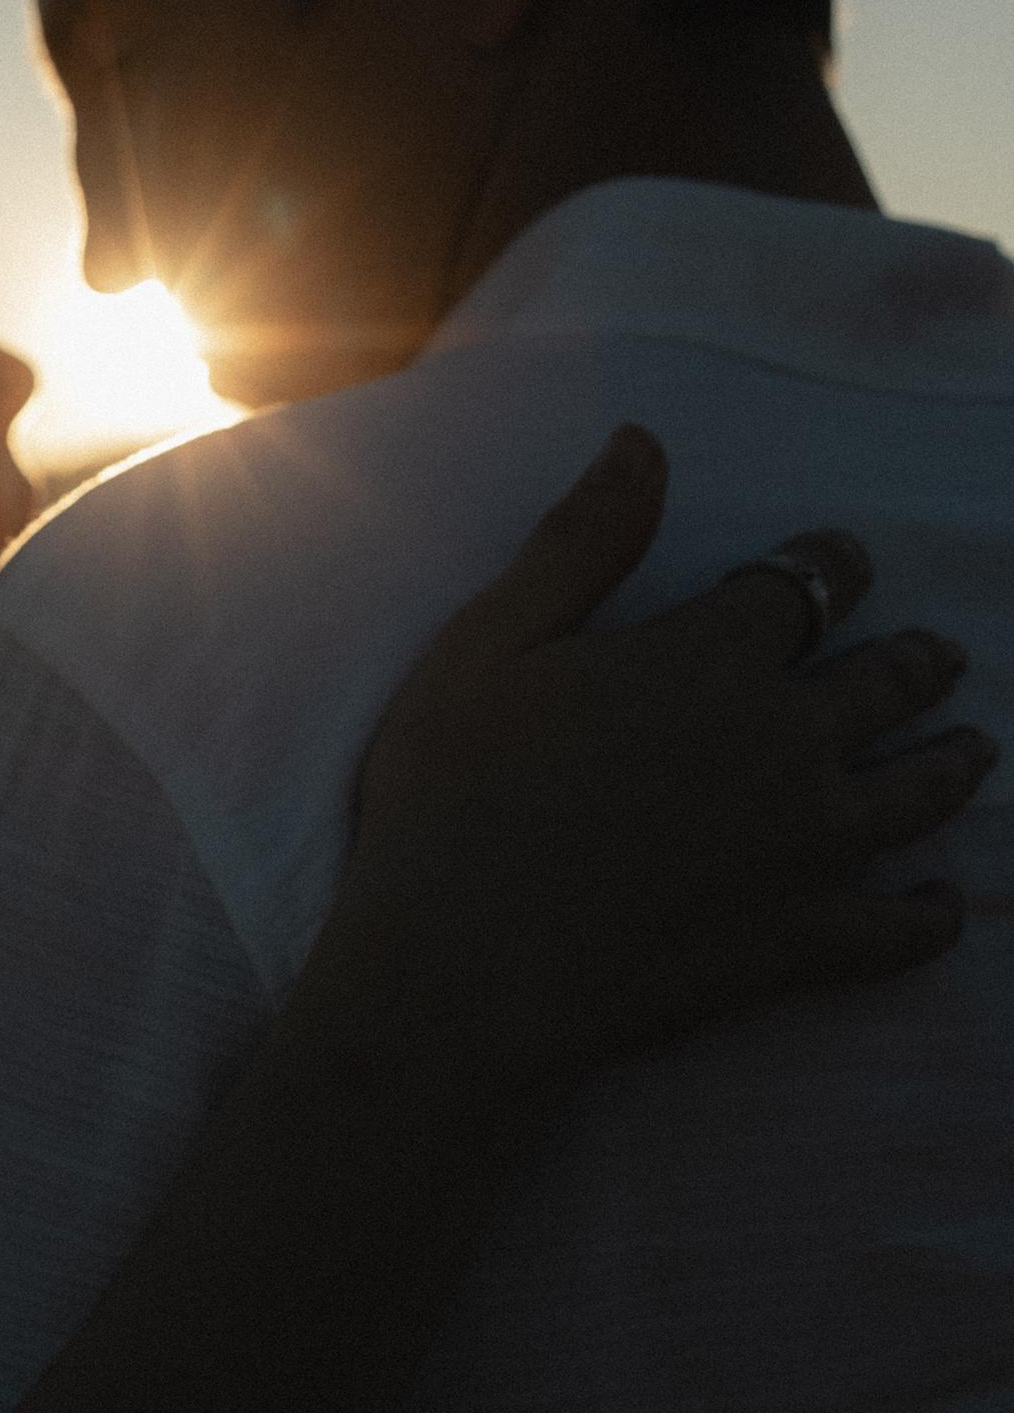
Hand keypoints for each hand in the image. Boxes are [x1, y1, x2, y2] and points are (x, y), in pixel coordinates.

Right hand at [339, 425, 995, 1083]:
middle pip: (885, 682)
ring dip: (954, 762)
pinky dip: (931, 915)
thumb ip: (582, 543)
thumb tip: (645, 440)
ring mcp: (807, 846)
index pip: (804, 587)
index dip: (831, 565)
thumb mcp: (490, 643)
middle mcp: (786, 740)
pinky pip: (900, 929)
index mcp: (710, 657)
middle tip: (941, 656)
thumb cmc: (451, 799)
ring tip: (976, 749)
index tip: (845, 561)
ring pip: (918, 791)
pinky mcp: (803, 942)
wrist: (462, 972)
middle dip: (918, 661)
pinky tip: (942, 906)